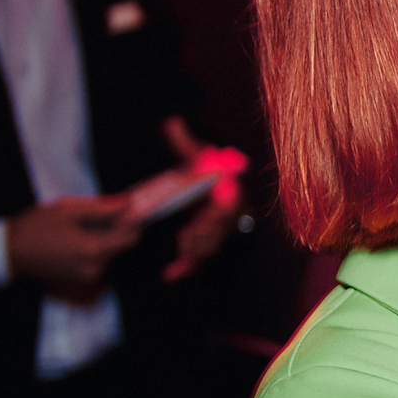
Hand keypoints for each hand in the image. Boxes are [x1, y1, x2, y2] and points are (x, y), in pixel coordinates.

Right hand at [6, 193, 140, 297]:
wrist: (9, 251)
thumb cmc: (35, 227)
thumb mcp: (68, 209)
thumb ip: (103, 207)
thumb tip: (128, 203)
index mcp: (94, 249)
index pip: (132, 238)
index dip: (134, 222)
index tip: (128, 211)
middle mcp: (96, 267)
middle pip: (122, 246)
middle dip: (117, 229)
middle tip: (99, 215)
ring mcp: (89, 277)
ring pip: (111, 253)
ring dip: (105, 239)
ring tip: (81, 227)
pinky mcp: (82, 280)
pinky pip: (99, 261)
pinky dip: (95, 248)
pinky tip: (77, 239)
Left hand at [159, 116, 248, 281]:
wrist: (204, 192)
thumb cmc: (201, 174)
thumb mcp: (194, 157)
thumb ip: (183, 143)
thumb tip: (172, 122)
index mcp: (228, 196)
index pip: (230, 207)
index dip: (222, 211)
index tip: (214, 210)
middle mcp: (225, 219)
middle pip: (219, 232)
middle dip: (205, 234)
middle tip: (188, 234)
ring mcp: (214, 236)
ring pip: (209, 249)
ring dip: (196, 248)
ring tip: (181, 244)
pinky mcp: (201, 249)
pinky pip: (195, 263)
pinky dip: (183, 270)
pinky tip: (168, 275)